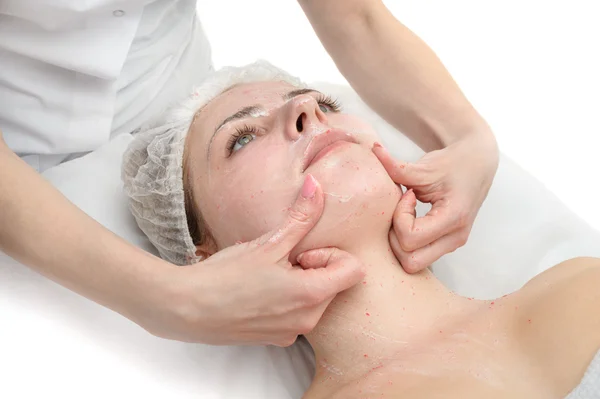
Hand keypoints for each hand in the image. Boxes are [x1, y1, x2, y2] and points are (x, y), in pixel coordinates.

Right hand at [139, 175, 364, 345]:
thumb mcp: (267, 243)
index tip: (301, 252)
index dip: (330, 255)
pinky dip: (285, 299)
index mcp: (311, 296)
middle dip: (313, 267)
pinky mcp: (275, 339)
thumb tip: (317, 186)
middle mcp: (307, 321)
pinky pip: (295, 314)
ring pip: (314, 299)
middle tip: (280, 260)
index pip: (354, 270)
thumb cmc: (225, 276)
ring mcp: (291, 333)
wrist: (185, 309)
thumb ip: (300, 217)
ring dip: (299, 282)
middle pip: (333, 284)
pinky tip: (256, 289)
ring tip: (265, 274)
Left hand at [373, 130, 498, 272]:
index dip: (400, 217)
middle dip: (396, 237)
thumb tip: (373, 150)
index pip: (411, 237)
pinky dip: (407, 242)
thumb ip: (396, 166)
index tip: (407, 195)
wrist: (477, 164)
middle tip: (402, 211)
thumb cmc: (452, 163)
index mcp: (454, 218)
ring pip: (412, 263)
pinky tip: (412, 218)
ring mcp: (452, 244)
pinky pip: (417, 257)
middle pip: (410, 261)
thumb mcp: (424, 165)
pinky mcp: (446, 245)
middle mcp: (456, 237)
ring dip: (401, 241)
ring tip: (407, 214)